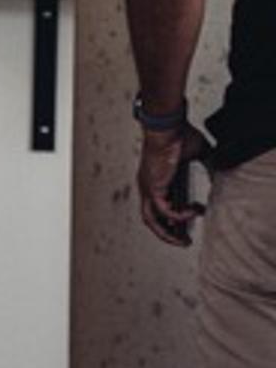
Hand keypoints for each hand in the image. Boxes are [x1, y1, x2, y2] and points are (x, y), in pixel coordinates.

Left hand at [141, 121, 213, 247]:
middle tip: (184, 241)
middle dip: (167, 233)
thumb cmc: (179, 135)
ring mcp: (147, 188)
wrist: (168, 126)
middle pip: (151, 218)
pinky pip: (165, 211)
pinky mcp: (153, 188)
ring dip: (167, 233)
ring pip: (151, 220)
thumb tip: (219, 177)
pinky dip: (180, 215)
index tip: (188, 226)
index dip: (171, 220)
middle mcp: (148, 186)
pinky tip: (195, 211)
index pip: (158, 207)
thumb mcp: (198, 154)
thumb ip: (207, 166)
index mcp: (156, 180)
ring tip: (184, 240)